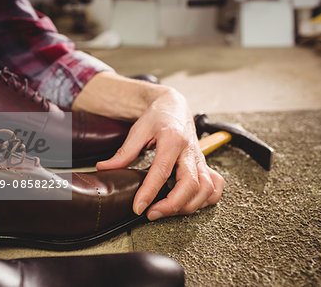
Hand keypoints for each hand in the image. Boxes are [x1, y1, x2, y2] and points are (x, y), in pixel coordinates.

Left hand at [97, 89, 223, 219]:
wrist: (174, 106)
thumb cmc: (157, 117)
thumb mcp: (138, 130)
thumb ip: (124, 152)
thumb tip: (105, 168)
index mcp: (172, 140)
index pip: (162, 171)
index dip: (150, 192)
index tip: (138, 208)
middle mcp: (190, 151)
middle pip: (190, 184)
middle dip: (172, 205)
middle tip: (152, 214)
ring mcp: (200, 159)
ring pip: (206, 188)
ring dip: (189, 205)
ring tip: (168, 211)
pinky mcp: (205, 164)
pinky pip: (215, 185)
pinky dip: (207, 199)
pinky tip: (191, 203)